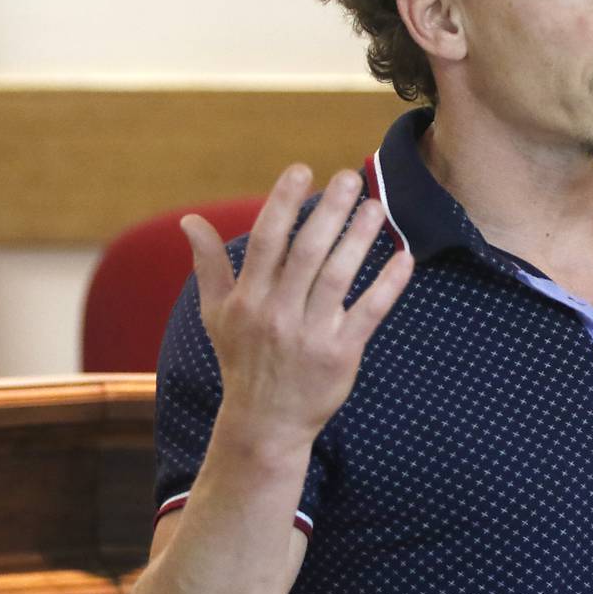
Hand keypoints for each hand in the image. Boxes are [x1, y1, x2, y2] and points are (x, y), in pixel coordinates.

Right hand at [181, 164, 413, 456]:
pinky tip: (403, 257)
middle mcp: (276, 313)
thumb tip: (189, 220)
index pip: (266, 240)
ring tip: (377, 207)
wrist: (265, 423)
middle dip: (329, 211)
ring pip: (338, 277)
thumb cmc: (243, 361)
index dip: (283, 202)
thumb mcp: (218, 314)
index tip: (301, 170)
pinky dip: (388, 284)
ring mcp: (309, 335)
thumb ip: (208, 265)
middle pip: (306, 252)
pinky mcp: (340, 355)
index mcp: (247, 298)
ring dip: (359, 239)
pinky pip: (368, 313)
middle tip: (351, 178)